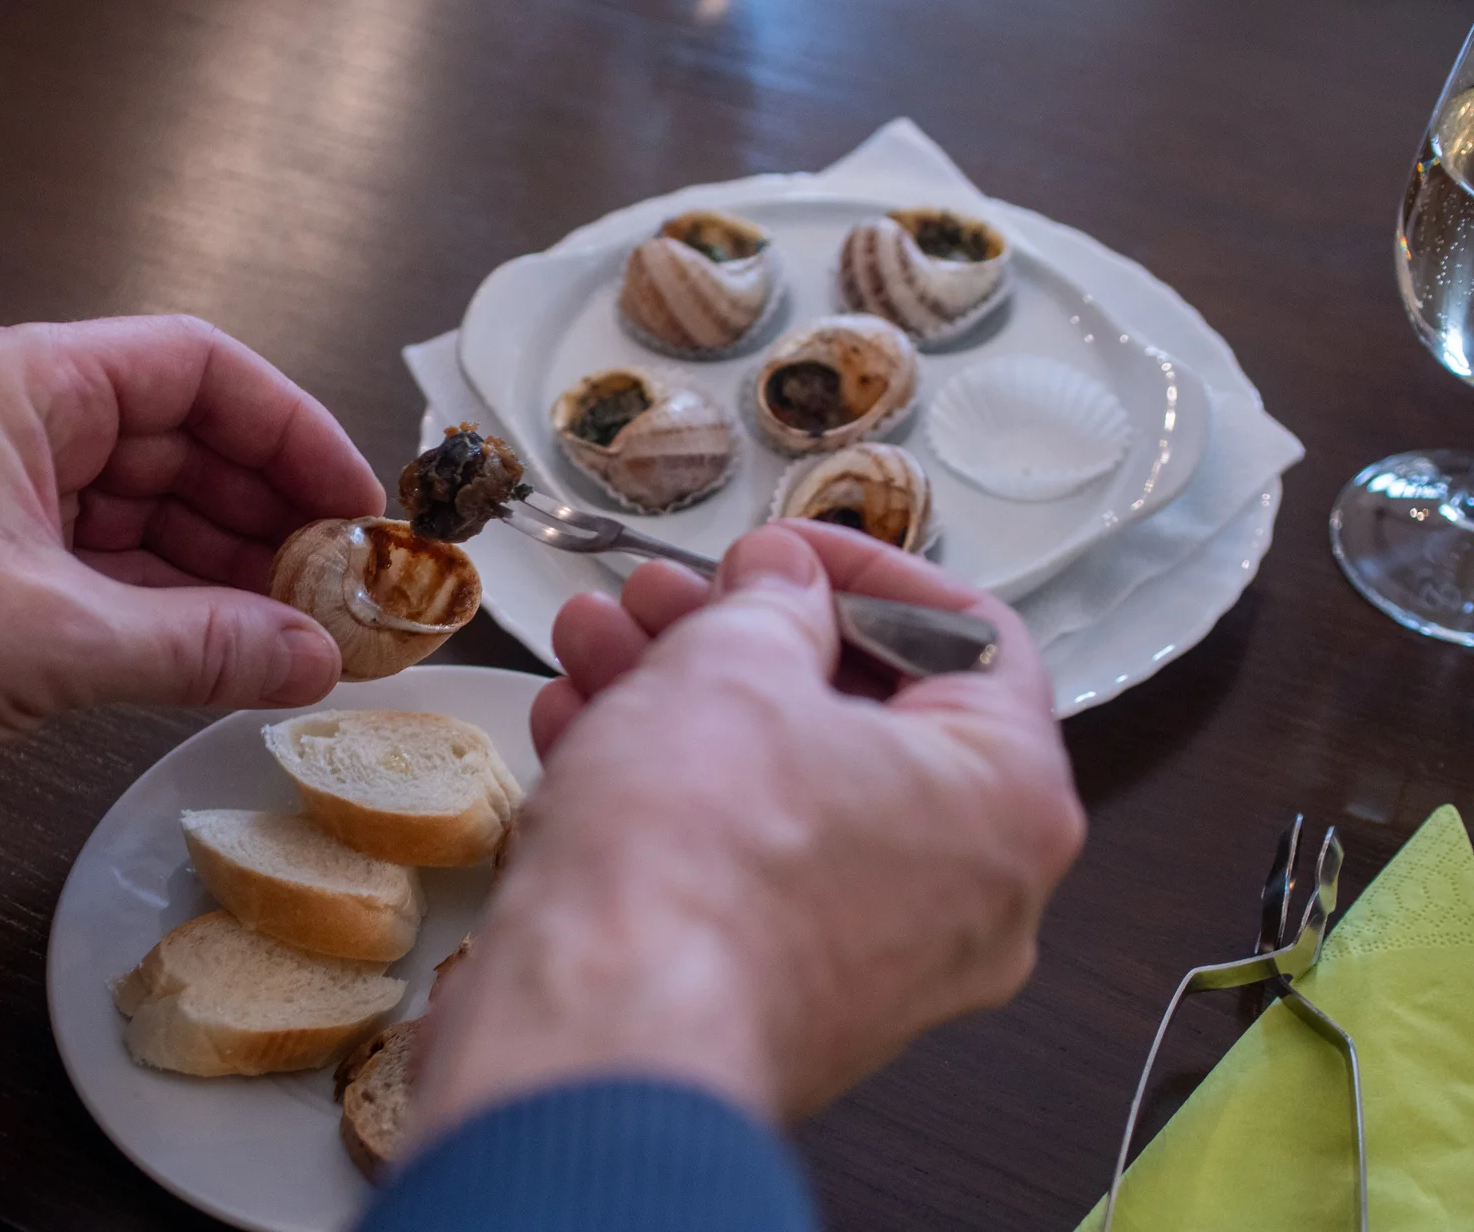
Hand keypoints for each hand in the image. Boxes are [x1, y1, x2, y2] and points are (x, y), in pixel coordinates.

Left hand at [0, 316, 382, 865]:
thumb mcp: (51, 640)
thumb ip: (202, 642)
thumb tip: (311, 655)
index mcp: (17, 388)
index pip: (198, 370)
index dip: (291, 430)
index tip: (353, 501)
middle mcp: (9, 431)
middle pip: (183, 443)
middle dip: (271, 511)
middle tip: (346, 583)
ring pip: (151, 516)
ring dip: (230, 571)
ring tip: (309, 630)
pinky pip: (112, 581)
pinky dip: (176, 614)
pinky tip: (234, 658)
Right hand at [414, 521, 1083, 1133]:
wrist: (601, 1036)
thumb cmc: (698, 856)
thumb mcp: (736, 663)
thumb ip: (771, 602)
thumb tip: (782, 585)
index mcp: (1006, 801)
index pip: (967, 638)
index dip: (861, 570)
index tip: (780, 547)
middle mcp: (965, 894)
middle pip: (857, 717)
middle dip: (737, 637)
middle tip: (663, 596)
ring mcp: (873, 959)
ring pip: (782, 790)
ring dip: (681, 703)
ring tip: (593, 644)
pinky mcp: (780, 994)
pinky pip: (740, 864)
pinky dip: (669, 793)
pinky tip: (577, 729)